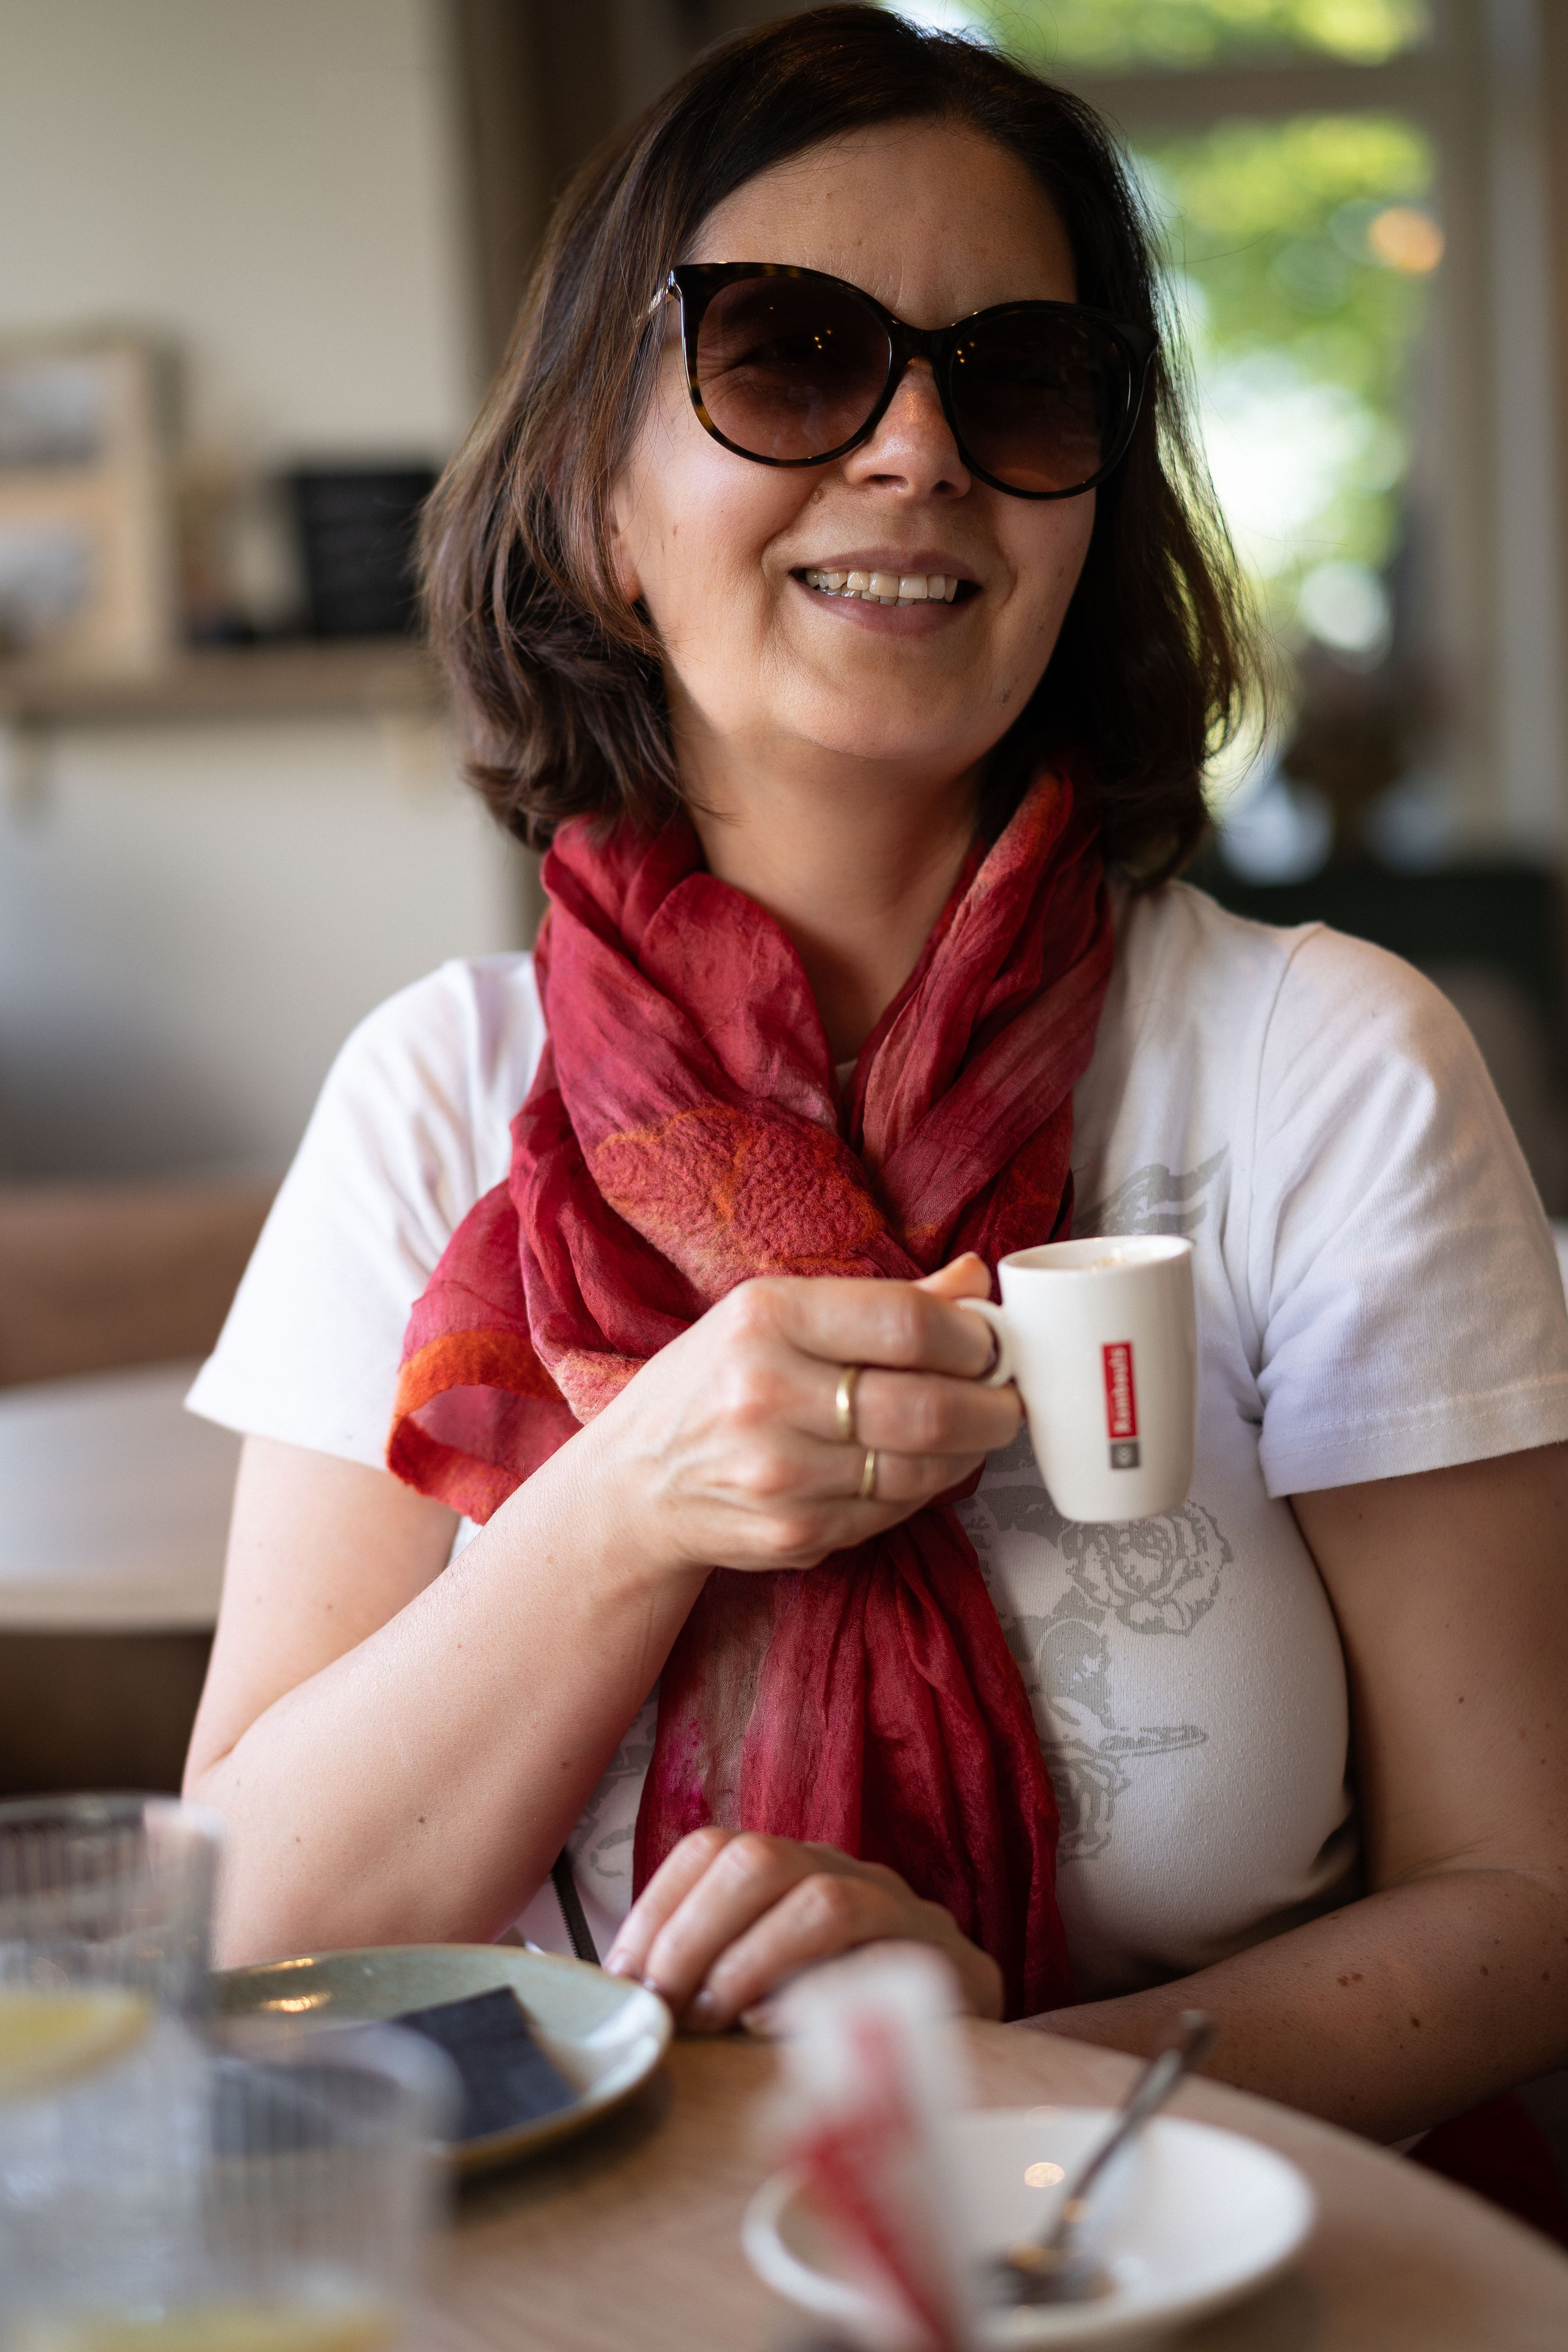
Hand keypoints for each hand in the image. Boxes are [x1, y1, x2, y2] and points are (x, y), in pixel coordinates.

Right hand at [582, 1253, 1019, 1581]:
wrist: (637, 1483)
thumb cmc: (716, 1382)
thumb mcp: (777, 1315)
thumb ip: (884, 1302)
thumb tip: (979, 1280)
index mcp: (767, 1318)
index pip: (907, 1324)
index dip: (972, 1338)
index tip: (990, 1343)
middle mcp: (767, 1395)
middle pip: (927, 1407)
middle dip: (993, 1406)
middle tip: (1007, 1397)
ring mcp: (780, 1475)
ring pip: (921, 1470)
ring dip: (968, 1451)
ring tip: (974, 1430)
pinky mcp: (793, 1534)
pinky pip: (894, 1512)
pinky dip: (923, 1489)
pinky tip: (918, 1466)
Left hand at [603, 1825, 1003, 2026]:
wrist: (960, 2037)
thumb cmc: (841, 2014)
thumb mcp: (760, 1983)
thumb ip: (703, 1973)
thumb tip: (621, 1989)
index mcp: (792, 1868)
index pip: (713, 1848)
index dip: (659, 1906)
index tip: (623, 1976)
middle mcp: (843, 1872)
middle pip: (759, 1862)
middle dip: (693, 1933)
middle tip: (665, 2004)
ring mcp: (902, 1913)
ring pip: (821, 1901)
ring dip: (751, 1962)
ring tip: (716, 2017)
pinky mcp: (949, 1967)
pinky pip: (883, 1962)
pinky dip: (824, 1995)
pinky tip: (778, 2030)